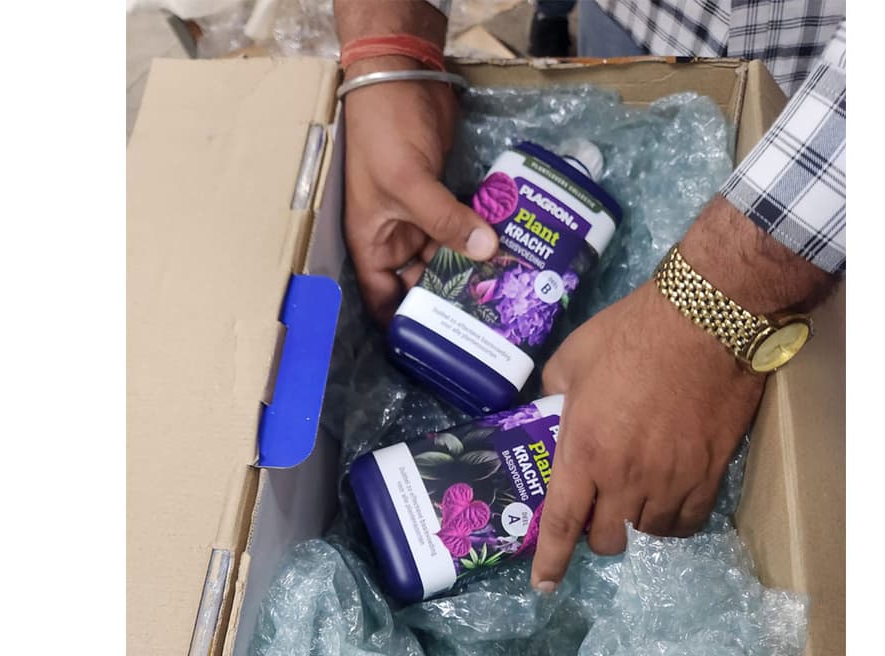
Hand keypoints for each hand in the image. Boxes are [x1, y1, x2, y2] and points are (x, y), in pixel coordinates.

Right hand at [342, 56, 498, 322]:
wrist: (398, 78)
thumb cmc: (384, 135)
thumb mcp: (408, 184)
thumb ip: (445, 221)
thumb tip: (489, 254)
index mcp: (371, 243)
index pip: (385, 299)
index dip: (406, 324)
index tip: (439, 347)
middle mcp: (395, 236)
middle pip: (422, 282)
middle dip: (451, 299)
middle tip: (490, 322)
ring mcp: (421, 216)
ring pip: (448, 255)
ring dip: (473, 269)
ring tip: (508, 294)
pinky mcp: (445, 195)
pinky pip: (465, 227)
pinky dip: (483, 238)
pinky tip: (512, 254)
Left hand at [531, 197, 833, 590]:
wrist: (706, 321)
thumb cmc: (632, 333)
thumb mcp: (572, 357)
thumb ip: (553, 393)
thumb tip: (549, 410)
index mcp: (584, 451)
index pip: (562, 524)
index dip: (550, 562)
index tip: (543, 586)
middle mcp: (626, 478)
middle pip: (609, 541)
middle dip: (598, 536)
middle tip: (598, 511)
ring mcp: (671, 480)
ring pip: (650, 536)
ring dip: (637, 526)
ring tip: (634, 500)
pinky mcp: (709, 474)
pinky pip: (689, 522)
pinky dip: (674, 521)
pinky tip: (669, 501)